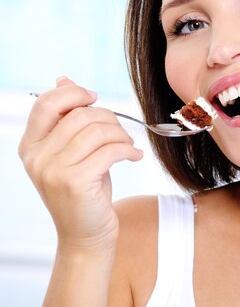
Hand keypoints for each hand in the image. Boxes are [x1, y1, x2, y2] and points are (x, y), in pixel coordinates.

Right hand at [18, 76, 143, 252]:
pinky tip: (134, 156)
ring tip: (128, 145)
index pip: (46, 103)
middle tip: (121, 132)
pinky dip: (128, 149)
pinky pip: (110, 150)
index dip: (74, 94)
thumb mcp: (72, 151)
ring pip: (96, 131)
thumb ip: (66, 118)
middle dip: (108, 118)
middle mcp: (36, 157)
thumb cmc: (85, 188)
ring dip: (121, 134)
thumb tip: (64, 79)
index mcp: (30, 145)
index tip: (94, 99)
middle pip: (79, 115)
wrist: (86, 234)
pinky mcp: (75, 182)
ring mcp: (53, 170)